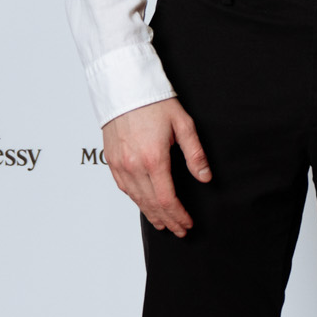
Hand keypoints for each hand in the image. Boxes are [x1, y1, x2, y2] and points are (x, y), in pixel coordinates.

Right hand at [101, 98, 210, 235]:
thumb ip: (195, 154)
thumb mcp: (183, 124)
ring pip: (136, 199)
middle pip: (152, 204)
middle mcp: (134, 165)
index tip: (187, 223)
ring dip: (151, 214)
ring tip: (163, 223)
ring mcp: (120, 164)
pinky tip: (144, 204)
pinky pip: (124, 188)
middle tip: (179, 230)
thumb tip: (204, 177)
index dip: (179, 215)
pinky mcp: (111, 161)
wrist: (124, 87)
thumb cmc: (153, 102)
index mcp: (154, 159)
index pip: (167, 199)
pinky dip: (136, 200)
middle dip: (168, 220)